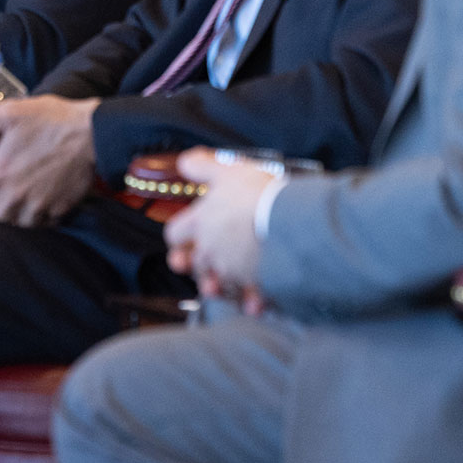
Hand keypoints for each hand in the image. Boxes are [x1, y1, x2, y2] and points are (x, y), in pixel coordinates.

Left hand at [0, 95, 99, 227]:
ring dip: (15, 215)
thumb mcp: (9, 112)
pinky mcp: (59, 210)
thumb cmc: (51, 120)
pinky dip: (38, 216)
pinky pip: (42, 224)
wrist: (94, 132)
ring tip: (19, 195)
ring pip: (17, 226)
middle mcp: (16, 197)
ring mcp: (39, 207)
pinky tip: (40, 197)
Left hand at [163, 148, 276, 294]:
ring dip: (222, 285)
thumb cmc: (258, 194)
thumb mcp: (227, 170)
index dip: (179, 236)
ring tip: (229, 281)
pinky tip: (256, 300)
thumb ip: (203, 166)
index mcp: (200, 223)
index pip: (174, 235)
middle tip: (208, 260)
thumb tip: (184, 162)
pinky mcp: (255, 284)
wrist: (288, 219)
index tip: (187, 235)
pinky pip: (249, 298)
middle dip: (199, 264)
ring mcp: (231, 270)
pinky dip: (252, 301)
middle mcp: (211, 250)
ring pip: (218, 285)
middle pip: (194, 264)